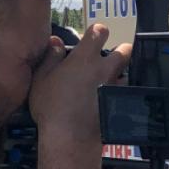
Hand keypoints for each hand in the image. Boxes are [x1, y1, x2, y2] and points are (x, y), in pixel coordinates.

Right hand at [27, 23, 130, 144]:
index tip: (95, 35)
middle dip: (121, 50)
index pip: (99, 32)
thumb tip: (56, 41)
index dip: (98, 31)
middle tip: (113, 56)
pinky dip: (119, 94)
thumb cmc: (51, 106)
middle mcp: (104, 69)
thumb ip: (51, 57)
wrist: (70, 137)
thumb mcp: (42, 78)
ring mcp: (115, 87)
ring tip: (110, 82)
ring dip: (121, 74)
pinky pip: (124, 93)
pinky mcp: (119, 104)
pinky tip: (110, 100)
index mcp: (85, 58)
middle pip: (124, 51)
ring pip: (126, 74)